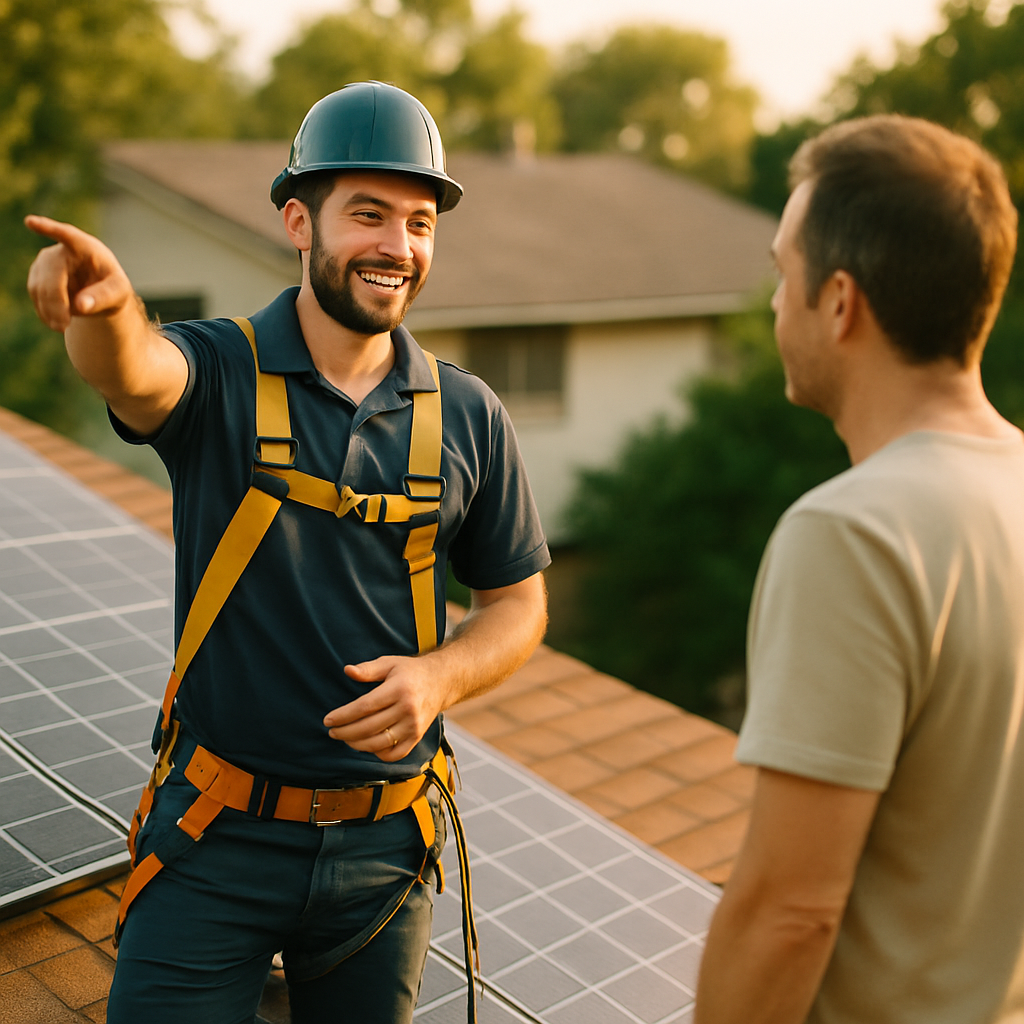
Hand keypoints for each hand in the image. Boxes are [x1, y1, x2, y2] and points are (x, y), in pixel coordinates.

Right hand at [25, 215, 134, 331]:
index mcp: (85, 247)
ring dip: (49, 309)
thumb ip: (103, 297)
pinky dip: (44, 311)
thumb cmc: (113, 287)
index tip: (31, 221)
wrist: (101, 293)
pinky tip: (56, 321)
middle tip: (63, 326)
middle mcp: (61, 250)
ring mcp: (46, 262)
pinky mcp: (38, 275)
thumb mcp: (118, 293)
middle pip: (50, 273)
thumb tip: (81, 305)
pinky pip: (35, 295)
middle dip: (55, 301)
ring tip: (63, 327)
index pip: (66, 235)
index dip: (48, 229)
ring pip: (38, 285)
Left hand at [323, 657, 450, 762]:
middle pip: (369, 727)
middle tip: (332, 732)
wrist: (441, 682)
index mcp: (399, 689)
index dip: (343, 716)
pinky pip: (394, 754)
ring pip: (379, 743)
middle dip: (345, 732)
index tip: (328, 720)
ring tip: (346, 738)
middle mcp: (408, 709)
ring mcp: (414, 726)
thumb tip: (347, 671)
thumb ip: (368, 669)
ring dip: (357, 745)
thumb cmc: (411, 672)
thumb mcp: (390, 663)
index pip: (365, 707)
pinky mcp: (417, 737)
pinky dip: (378, 753)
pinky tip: (367, 745)